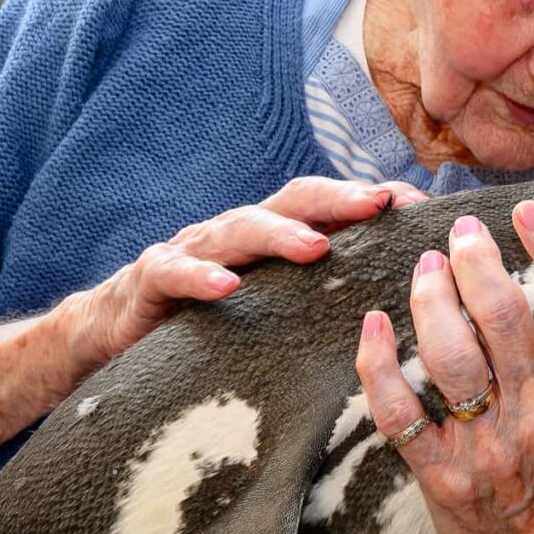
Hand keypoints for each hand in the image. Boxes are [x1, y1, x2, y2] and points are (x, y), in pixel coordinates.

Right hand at [60, 176, 425, 370]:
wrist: (112, 334)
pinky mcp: (149, 280)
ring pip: (238, 229)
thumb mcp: (272, 305)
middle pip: (291, 202)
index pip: (328, 206)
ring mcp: (191, 250)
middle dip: (338, 199)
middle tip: (381, 203)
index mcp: (271, 237)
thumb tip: (396, 304)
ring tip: (316, 246)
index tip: (422, 205)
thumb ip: (321, 294)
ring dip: (279, 235)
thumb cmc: (207, 321)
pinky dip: (201, 277)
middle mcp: (236, 232)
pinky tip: (228, 288)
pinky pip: (174, 273)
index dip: (371, 200)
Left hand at [353, 202, 533, 533]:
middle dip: (477, 259)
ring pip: (451, 351)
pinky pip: (399, 412)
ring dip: (430, 297)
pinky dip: (378, 363)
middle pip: (507, 313)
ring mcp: (489, 450)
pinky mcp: (443, 481)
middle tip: (460, 233)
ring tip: (424, 269)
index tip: (531, 212)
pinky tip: (372, 328)